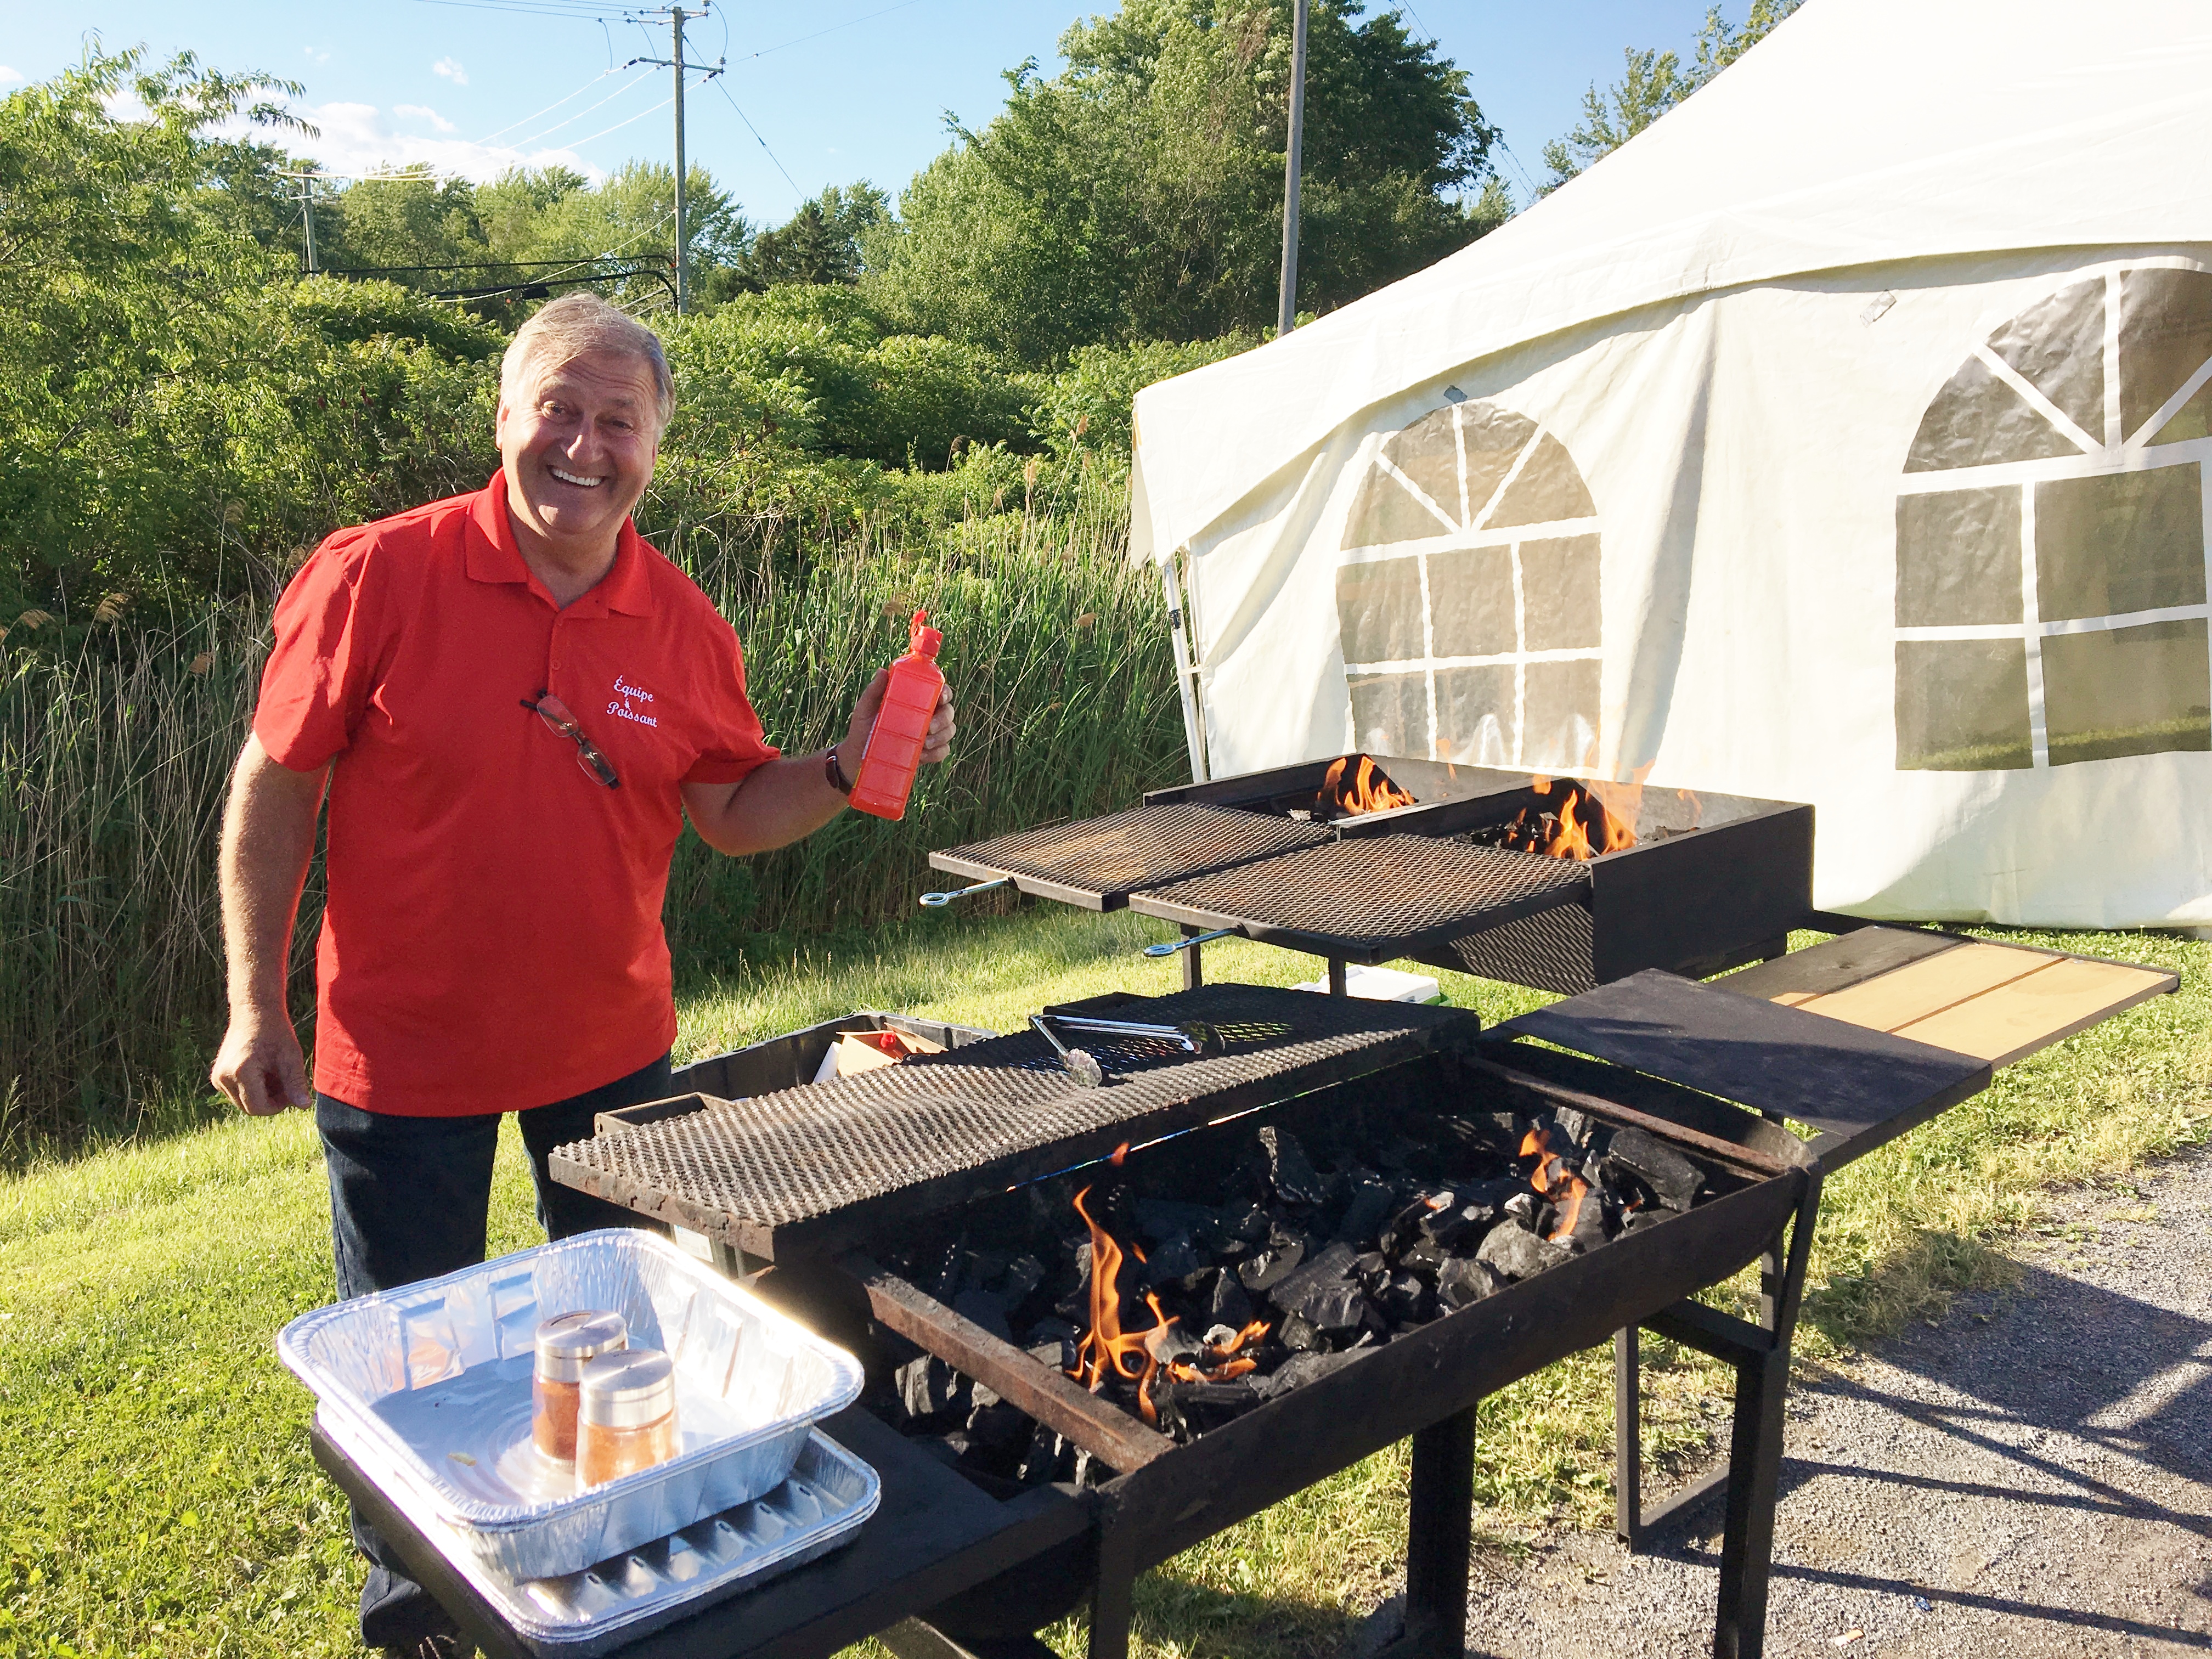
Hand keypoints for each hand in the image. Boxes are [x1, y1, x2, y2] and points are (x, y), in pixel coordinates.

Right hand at [210, 1010, 311, 1116]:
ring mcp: (217, 1078)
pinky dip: (252, 1089)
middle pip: (250, 1108)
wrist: (254, 1012)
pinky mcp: (217, 1077)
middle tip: (285, 1080)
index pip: (258, 1108)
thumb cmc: (275, 1032)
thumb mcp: (290, 1057)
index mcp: (240, 1072)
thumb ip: (296, 1083)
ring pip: (244, 1103)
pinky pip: (237, 1095)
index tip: (292, 1091)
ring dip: (262, 1095)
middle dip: (271, 1100)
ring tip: (275, 1073)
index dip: (278, 1105)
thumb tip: (305, 1106)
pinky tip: (263, 1072)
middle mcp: (223, 1077)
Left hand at [840, 676, 956, 767]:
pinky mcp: (927, 753)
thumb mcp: (865, 707)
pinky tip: (922, 755)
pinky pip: (942, 751)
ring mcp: (929, 735)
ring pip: (949, 731)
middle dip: (943, 719)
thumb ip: (874, 690)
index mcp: (915, 700)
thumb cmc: (862, 728)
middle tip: (929, 727)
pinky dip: (936, 753)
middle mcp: (926, 715)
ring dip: (941, 737)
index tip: (941, 697)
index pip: (938, 691)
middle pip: (948, 711)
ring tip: (924, 744)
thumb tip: (882, 671)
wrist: (857, 757)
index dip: (946, 692)